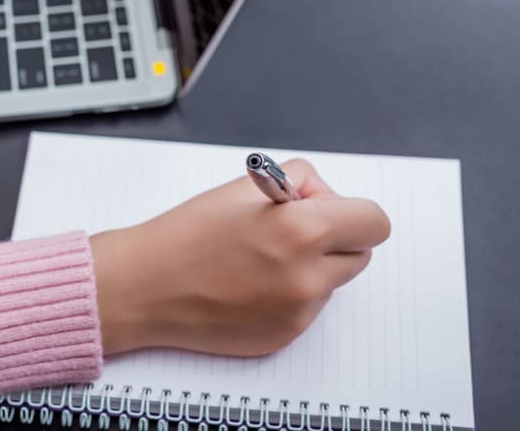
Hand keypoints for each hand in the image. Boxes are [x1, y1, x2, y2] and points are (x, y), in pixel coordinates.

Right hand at [90, 159, 389, 355]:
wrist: (144, 286)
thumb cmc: (187, 233)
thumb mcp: (245, 185)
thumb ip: (301, 183)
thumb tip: (326, 199)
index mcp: (302, 230)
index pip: (374, 222)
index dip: (352, 212)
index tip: (331, 211)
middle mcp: (307, 277)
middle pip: (360, 254)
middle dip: (335, 239)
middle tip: (290, 231)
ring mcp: (298, 313)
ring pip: (332, 282)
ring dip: (311, 268)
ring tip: (259, 259)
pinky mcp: (284, 336)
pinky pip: (306, 308)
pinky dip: (288, 295)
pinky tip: (248, 285)